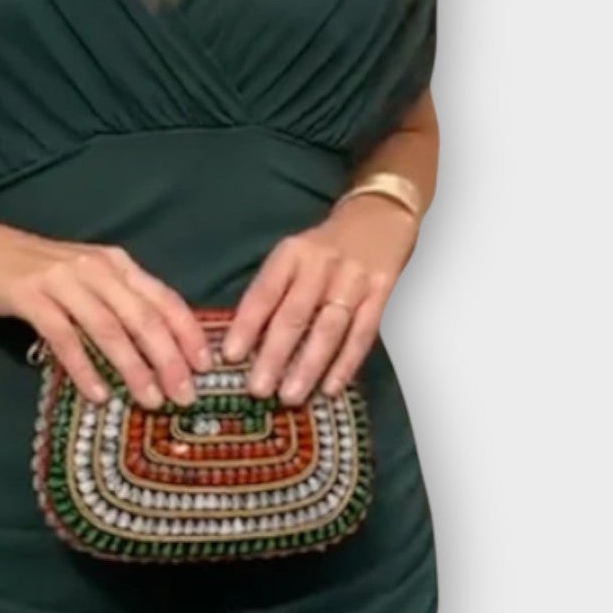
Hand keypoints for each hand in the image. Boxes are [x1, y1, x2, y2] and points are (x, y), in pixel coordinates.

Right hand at [0, 219, 211, 407]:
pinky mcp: (30, 296)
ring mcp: (62, 281)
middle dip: (169, 358)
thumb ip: (118, 302)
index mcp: (116, 264)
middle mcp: (96, 268)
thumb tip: (159, 346)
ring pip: (108, 328)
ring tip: (150, 400)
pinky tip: (98, 394)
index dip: (188, 333)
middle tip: (185, 395)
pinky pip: (64, 337)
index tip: (206, 366)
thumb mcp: (86, 278)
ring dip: (133, 367)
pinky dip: (84, 368)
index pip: (163, 298)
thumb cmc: (36, 272)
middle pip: (142, 316)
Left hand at [220, 194, 419, 405]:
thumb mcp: (293, 254)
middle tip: (258, 389)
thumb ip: (273, 290)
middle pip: (295, 315)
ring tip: (290, 395)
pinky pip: (362, 334)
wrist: (380, 216)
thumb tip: (244, 341)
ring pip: (328, 329)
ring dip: (308, 366)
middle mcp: (321, 265)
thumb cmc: (326, 246)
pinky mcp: (381, 293)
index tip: (231, 356)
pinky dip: (346, 364)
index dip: (247, 325)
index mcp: (291, 254)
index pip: (264, 293)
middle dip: (274, 356)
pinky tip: (330, 387)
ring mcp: (353, 280)